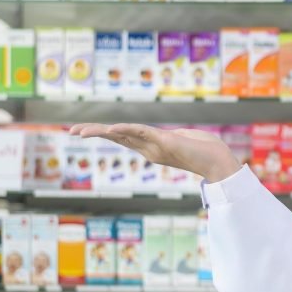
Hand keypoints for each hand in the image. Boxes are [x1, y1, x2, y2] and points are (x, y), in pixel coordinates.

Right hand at [69, 123, 240, 182]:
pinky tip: (110, 129)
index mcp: (152, 146)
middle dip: (93, 133)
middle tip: (70, 131)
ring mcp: (155, 146)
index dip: (104, 132)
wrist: (220, 161)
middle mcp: (150, 148)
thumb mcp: (186, 139)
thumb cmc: (206, 150)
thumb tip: (176, 136)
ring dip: (100, 132)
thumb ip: (176, 137)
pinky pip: (141, 133)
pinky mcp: (165, 142)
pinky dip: (125, 131)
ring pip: (123, 136)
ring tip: (79, 131)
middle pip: (116, 137)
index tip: (84, 130)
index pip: (123, 137)